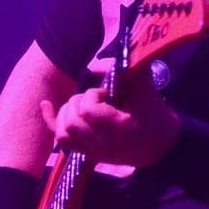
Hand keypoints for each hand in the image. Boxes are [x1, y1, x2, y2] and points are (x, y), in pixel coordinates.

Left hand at [40, 81, 180, 167]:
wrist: (162, 147)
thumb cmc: (155, 116)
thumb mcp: (146, 89)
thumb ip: (128, 69)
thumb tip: (111, 54)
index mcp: (120, 127)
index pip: (88, 111)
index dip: (91, 96)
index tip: (105, 94)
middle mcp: (104, 143)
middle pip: (72, 122)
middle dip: (77, 104)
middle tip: (93, 99)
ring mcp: (95, 151)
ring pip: (63, 133)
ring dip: (67, 113)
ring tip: (81, 105)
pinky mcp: (89, 154)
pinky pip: (62, 141)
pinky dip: (51, 121)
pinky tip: (46, 105)